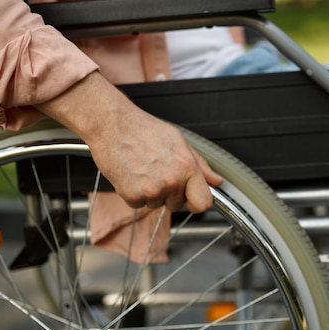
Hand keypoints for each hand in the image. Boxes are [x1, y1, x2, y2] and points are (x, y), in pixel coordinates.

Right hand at [36, 72, 222, 211]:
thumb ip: (200, 165)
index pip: (204, 203)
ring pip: (157, 205)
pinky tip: (132, 174)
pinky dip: (134, 194)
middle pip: (178, 205)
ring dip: (151, 193)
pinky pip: (139, 205)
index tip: (191, 198)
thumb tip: (216, 181)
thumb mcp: (179, 142)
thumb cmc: (143, 130)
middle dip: (170, 194)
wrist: (112, 124)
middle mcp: (172, 181)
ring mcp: (152, 190)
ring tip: (143, 169)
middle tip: (158, 172)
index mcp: (187, 167)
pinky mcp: (132, 195)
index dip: (197, 202)